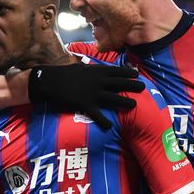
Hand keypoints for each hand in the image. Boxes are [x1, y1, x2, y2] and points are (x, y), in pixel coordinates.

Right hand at [28, 63, 144, 128]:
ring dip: (125, 102)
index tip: (137, 74)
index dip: (128, 73)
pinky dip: (104, 121)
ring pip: (113, 98)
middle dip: (132, 85)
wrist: (50, 81)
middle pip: (119, 83)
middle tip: (143, 87)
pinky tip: (109, 126)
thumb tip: (94, 68)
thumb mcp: (79, 67)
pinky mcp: (85, 104)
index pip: (116, 71)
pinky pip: (97, 114)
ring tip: (134, 105)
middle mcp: (98, 81)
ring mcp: (93, 93)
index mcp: (96, 71)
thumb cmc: (63, 73)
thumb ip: (90, 69)